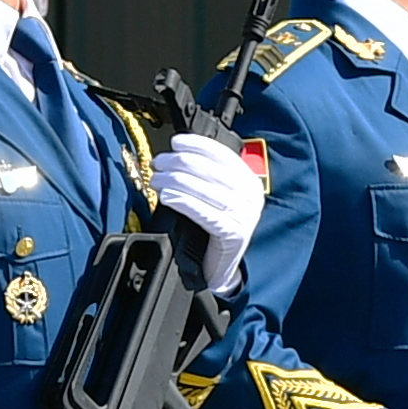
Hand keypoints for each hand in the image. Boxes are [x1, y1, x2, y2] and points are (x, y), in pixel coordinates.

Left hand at [152, 132, 264, 294]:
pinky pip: (205, 213)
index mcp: (249, 182)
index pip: (223, 155)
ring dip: (175, 181)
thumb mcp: (217, 196)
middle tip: (158, 164)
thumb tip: (177, 153)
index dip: (197, 145)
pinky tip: (167, 197)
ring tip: (156, 180)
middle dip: (179, 163)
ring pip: (206, 190)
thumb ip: (206, 176)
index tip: (175, 143)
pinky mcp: (234, 234)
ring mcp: (245, 216)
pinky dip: (184, 202)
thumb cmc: (214, 228)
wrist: (221, 266)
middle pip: (211, 171)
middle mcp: (250, 197)